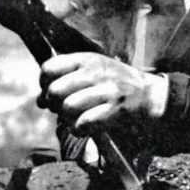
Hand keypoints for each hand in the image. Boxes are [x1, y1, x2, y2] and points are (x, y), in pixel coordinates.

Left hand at [39, 52, 167, 135]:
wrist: (150, 94)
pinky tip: (85, 128)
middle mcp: (95, 72)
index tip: (52, 93)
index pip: (49, 68)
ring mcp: (106, 90)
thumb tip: (39, 101)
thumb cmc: (115, 84)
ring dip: (67, 118)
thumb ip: (66, 80)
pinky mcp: (116, 109)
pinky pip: (84, 122)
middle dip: (55, 104)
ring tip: (76, 118)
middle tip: (64, 109)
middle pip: (55, 91)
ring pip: (68, 107)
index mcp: (86, 59)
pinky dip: (80, 129)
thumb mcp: (92, 71)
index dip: (44, 84)